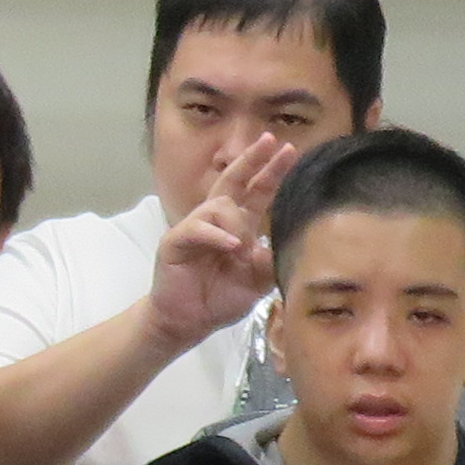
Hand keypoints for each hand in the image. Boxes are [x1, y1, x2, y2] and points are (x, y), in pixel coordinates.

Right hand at [144, 129, 294, 350]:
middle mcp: (216, 222)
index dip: (271, 172)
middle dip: (252, 160)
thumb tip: (275, 244)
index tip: (289, 150)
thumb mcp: (255, 282)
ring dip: (236, 225)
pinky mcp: (175, 242)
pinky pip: (198, 229)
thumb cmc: (219, 300)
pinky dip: (217, 236)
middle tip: (269, 141)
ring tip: (241, 251)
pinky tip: (231, 247)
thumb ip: (268, 262)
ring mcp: (194, 229)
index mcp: (237, 227)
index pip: (256, 192)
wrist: (188, 322)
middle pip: (233, 181)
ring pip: (218, 206)